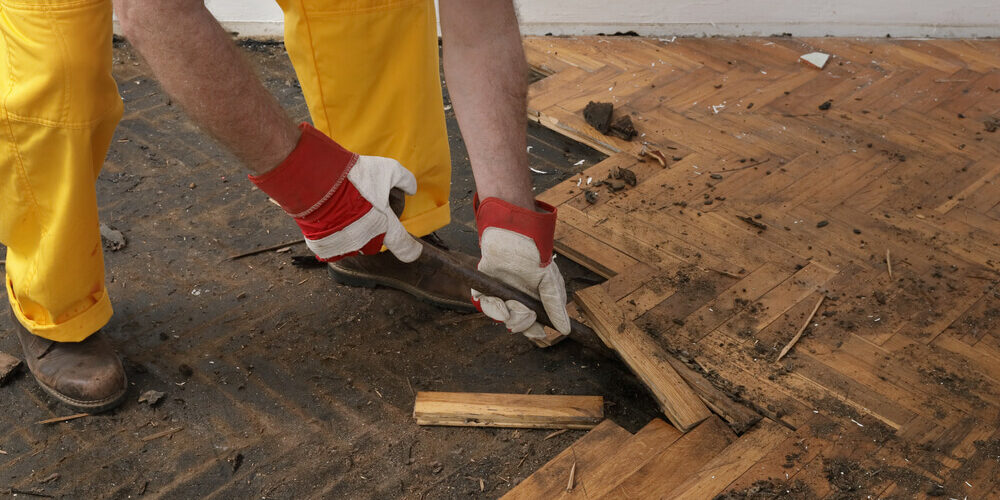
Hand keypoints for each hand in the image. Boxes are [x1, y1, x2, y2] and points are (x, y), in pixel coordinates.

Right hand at [249, 123, 420, 262]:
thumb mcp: (388, 170)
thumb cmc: (354, 175)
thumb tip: (412, 188)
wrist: (317, 179)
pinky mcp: (323, 247)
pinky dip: (333, 237)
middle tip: (364, 211)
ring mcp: (343, 245)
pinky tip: (330, 220)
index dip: (410, 249)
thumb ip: (405, 180)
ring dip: (353, 234)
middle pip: (375, 243)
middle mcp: (365, 241)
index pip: (403, 246)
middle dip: (374, 231)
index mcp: (383, 226)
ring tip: (344, 212)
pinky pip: (333, 247)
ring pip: (354, 245)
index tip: (414, 251)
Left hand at [472, 196, 570, 339]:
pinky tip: (499, 302)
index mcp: (532, 298)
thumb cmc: (534, 256)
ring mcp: (499, 293)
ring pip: (501, 315)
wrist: (513, 237)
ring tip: (511, 305)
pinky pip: (485, 304)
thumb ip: (555, 306)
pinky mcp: (484, 288)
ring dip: (508, 313)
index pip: (532, 322)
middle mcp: (515, 298)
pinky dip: (492, 305)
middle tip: (525, 314)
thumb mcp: (549, 282)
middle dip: (521, 323)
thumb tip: (565, 329)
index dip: (534, 330)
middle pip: (516, 322)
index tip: (539, 333)